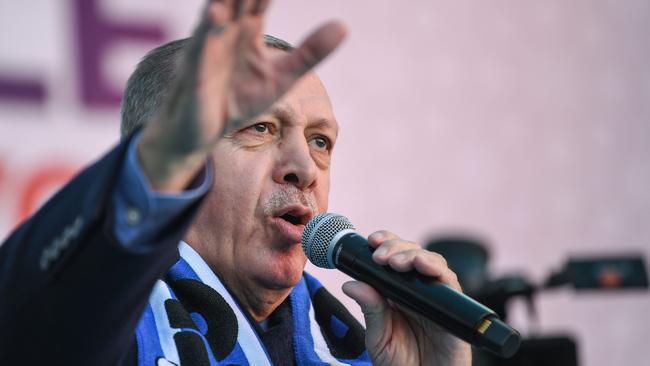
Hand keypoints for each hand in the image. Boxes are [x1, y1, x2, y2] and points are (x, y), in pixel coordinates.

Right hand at [138, 0, 346, 190]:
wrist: (204, 130)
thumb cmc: (239, 98)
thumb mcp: (282, 77)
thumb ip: (310, 52)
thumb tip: (344, 26)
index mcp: (248, 26)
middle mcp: (227, 27)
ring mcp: (209, 44)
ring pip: (218, 9)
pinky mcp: (196, 69)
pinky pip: (201, 44)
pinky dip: (208, 29)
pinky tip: (218, 15)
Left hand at [342, 231, 471, 365]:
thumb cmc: (403, 365)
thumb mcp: (379, 338)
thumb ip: (370, 311)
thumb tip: (351, 284)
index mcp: (397, 293)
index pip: (393, 258)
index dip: (386, 243)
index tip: (372, 241)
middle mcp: (418, 291)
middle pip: (412, 254)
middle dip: (396, 247)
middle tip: (380, 256)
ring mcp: (436, 298)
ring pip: (431, 262)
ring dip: (413, 254)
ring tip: (396, 262)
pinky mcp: (454, 309)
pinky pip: (450, 283)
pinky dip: (437, 269)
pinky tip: (423, 265)